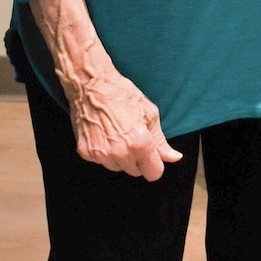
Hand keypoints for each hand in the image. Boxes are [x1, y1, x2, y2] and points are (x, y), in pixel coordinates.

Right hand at [67, 64, 182, 180]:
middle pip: (136, 172)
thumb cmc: (121, 95)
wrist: (90, 86)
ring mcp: (101, 154)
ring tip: (117, 134)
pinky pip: (101, 161)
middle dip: (137, 159)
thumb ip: (160, 141)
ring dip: (120, 157)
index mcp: (139, 143)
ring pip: (118, 168)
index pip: (154, 174)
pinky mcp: (86, 153)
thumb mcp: (149, 114)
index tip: (152, 155)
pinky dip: (104, 152)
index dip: (155, 164)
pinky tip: (104, 135)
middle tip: (132, 136)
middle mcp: (120, 153)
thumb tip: (174, 157)